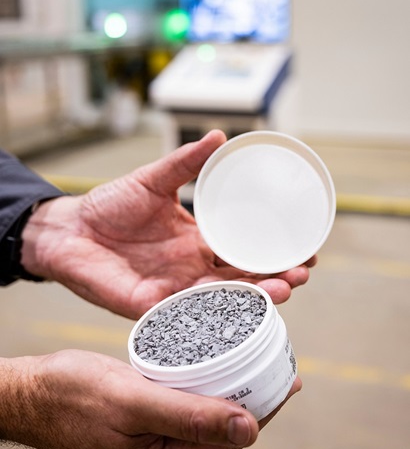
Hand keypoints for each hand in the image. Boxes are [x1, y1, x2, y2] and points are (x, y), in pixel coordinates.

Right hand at [0, 350, 300, 448]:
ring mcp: (155, 439)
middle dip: (254, 399)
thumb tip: (248, 431)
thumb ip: (188, 417)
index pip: (230, 438)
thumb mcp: (132, 402)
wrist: (35, 393)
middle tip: (281, 367)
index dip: (263, 409)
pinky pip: (188, 404)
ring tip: (259, 363)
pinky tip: (219, 366)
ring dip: (233, 390)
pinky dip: (208, 385)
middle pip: (224, 428)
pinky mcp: (147, 420)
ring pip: (208, 415)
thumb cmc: (74, 396)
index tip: (288, 382)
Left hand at [22, 130, 315, 318]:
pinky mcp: (154, 307)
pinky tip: (240, 305)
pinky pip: (190, 312)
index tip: (307, 247)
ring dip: (257, 296)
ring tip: (285, 287)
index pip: (247, 250)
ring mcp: (177, 289)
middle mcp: (195, 268)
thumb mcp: (153, 180)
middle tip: (302, 271)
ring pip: (225, 298)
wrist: (70, 230)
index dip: (277, 251)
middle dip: (277, 277)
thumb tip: (218, 135)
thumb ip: (185, 163)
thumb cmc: (110, 206)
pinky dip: (216, 310)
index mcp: (200, 240)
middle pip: (245, 278)